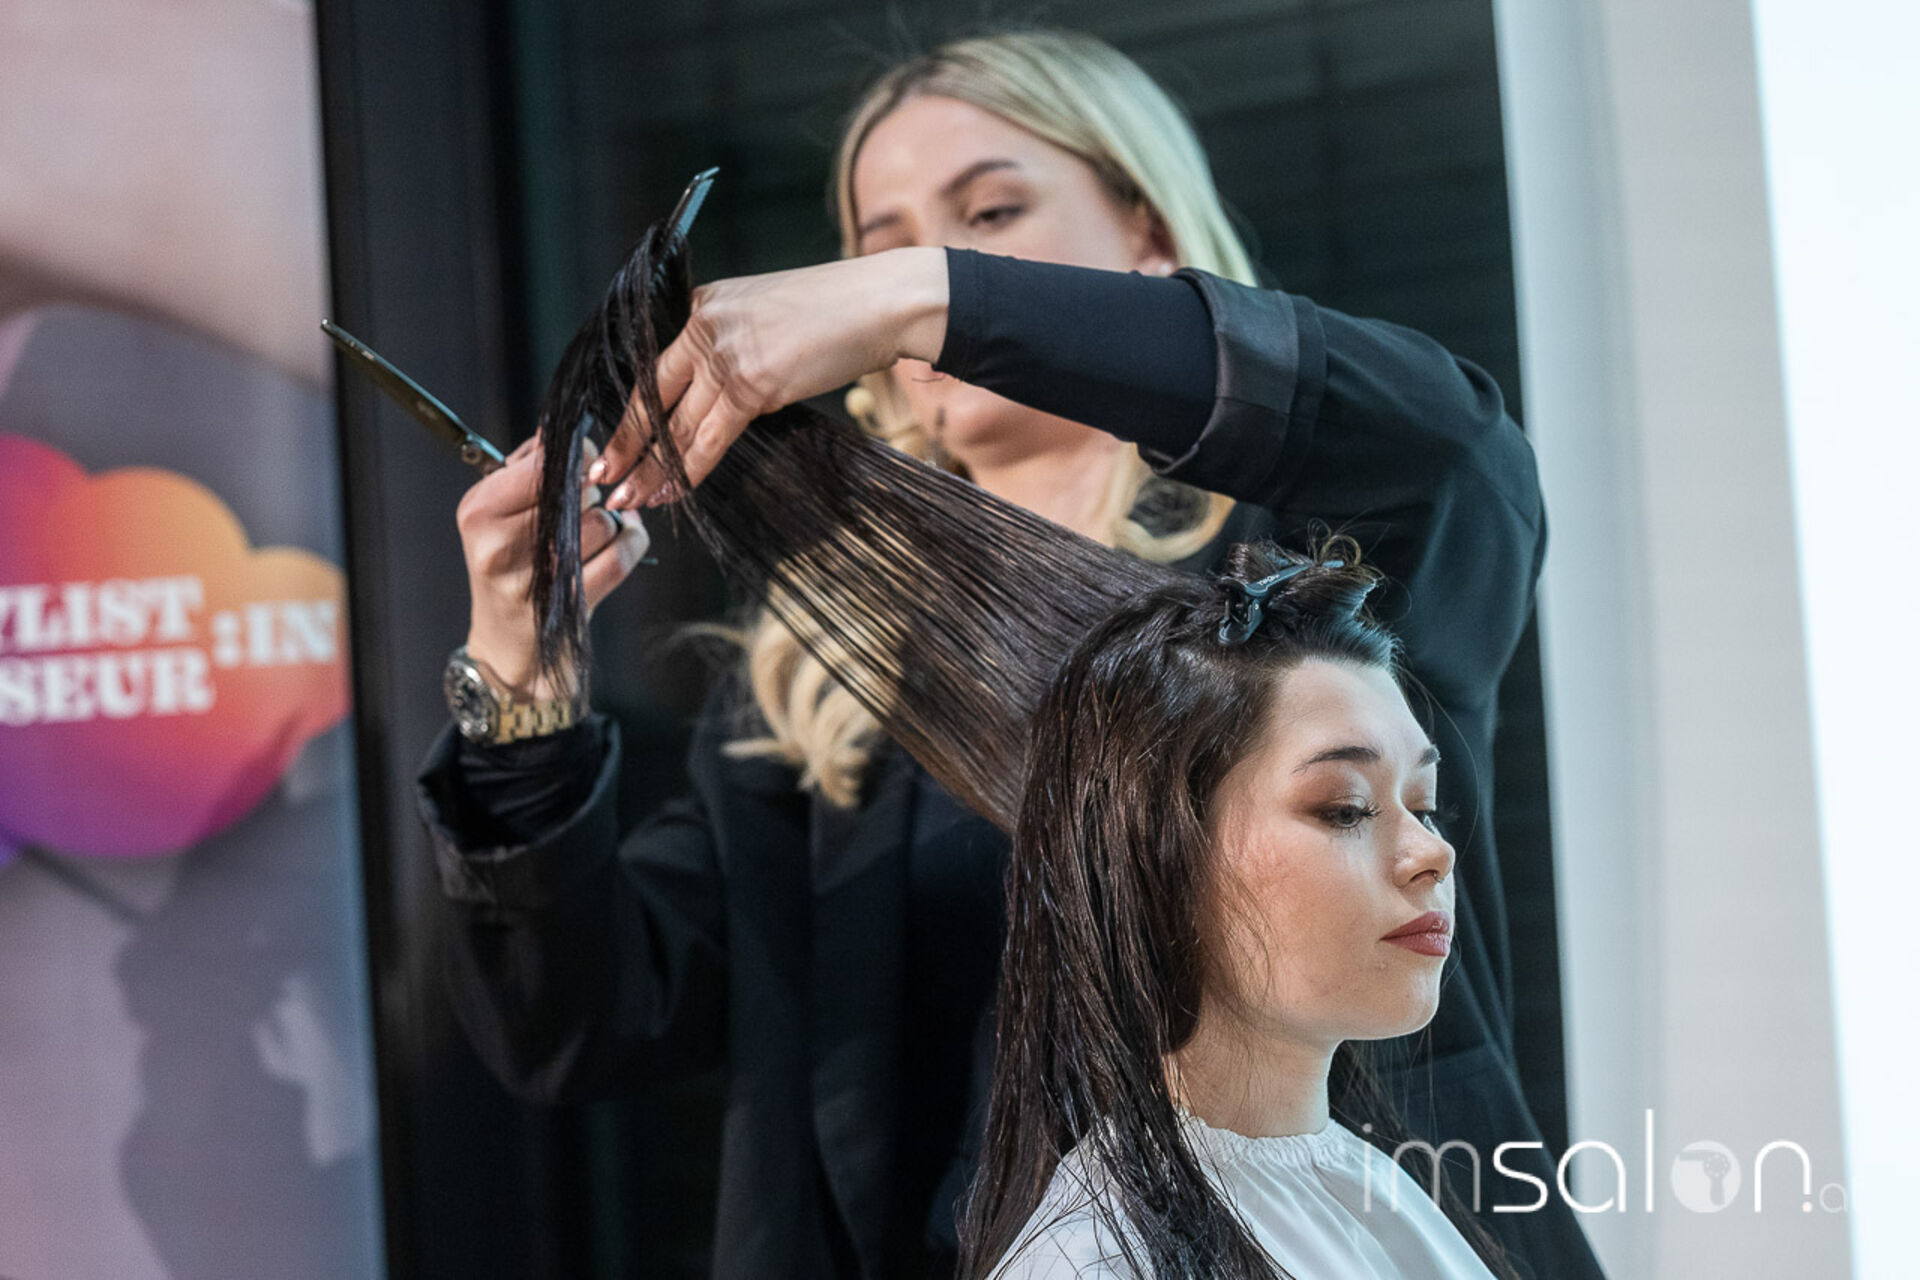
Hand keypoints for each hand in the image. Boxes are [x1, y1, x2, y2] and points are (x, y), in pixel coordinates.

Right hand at [457, 437, 649, 700]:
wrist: (509, 644)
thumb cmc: (508, 568)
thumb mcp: (497, 514)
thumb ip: (527, 468)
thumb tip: (558, 429)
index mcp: (478, 512)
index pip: (544, 464)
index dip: (576, 457)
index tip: (582, 464)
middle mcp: (499, 546)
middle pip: (578, 491)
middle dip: (592, 493)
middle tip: (584, 503)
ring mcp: (536, 579)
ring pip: (602, 522)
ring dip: (611, 521)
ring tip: (599, 526)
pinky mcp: (572, 604)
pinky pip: (621, 556)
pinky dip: (632, 541)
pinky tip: (623, 537)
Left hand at [593, 246, 948, 507]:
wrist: (878, 304)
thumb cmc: (831, 313)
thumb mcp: (762, 315)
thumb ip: (728, 346)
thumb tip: (711, 395)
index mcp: (700, 306)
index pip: (652, 369)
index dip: (629, 412)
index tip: (610, 442)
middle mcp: (703, 327)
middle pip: (652, 398)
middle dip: (624, 446)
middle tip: (600, 480)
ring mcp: (725, 356)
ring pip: (676, 424)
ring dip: (650, 468)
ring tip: (627, 499)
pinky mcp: (752, 383)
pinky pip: (710, 437)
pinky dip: (690, 469)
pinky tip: (672, 491)